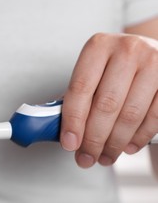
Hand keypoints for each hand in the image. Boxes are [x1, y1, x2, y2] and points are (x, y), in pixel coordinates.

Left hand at [61, 32, 157, 167]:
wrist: (152, 51)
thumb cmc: (115, 65)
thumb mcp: (93, 70)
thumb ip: (77, 96)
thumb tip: (56, 127)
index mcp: (98, 46)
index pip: (80, 88)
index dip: (73, 120)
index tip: (69, 143)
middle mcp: (126, 50)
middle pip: (105, 104)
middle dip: (93, 139)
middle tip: (86, 157)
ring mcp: (153, 63)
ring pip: (130, 114)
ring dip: (115, 143)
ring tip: (105, 157)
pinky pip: (154, 117)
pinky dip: (138, 138)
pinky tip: (127, 147)